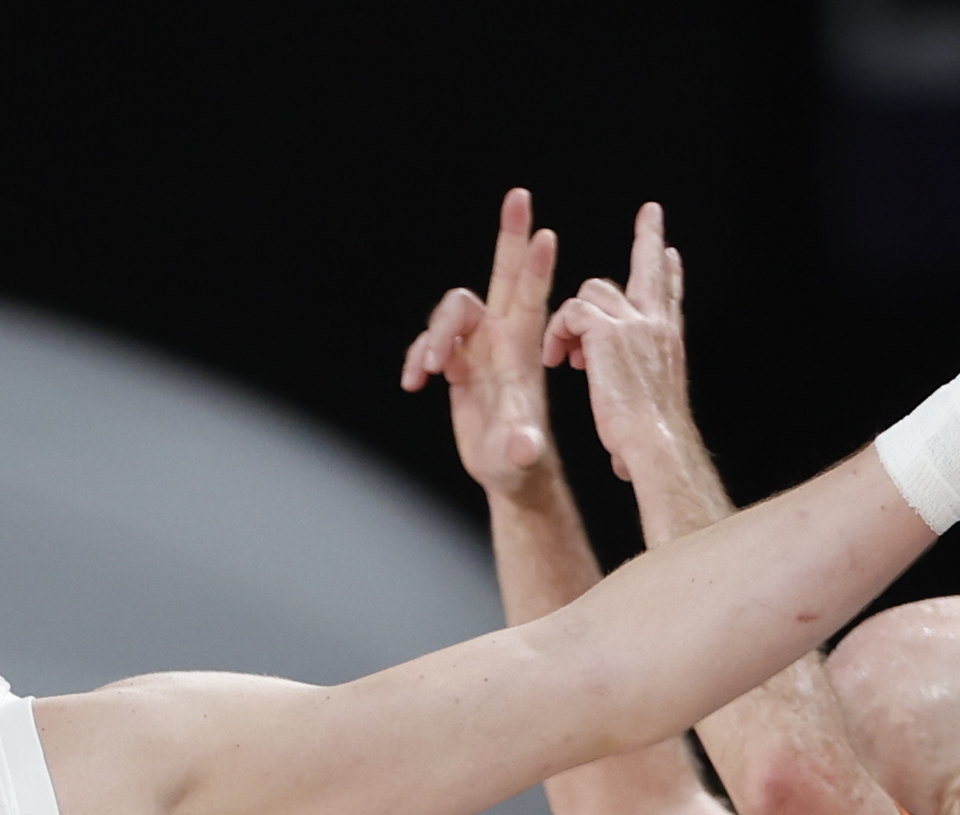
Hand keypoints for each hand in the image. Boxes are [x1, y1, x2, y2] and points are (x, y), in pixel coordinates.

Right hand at [401, 187, 560, 499]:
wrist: (509, 472)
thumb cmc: (520, 464)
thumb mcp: (519, 458)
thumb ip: (519, 447)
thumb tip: (524, 445)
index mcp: (522, 351)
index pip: (530, 299)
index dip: (535, 267)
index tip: (545, 235)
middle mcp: (501, 340)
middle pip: (502, 276)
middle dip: (509, 237)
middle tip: (519, 195)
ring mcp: (477, 349)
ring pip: (450, 312)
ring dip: (433, 334)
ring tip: (428, 370)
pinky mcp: (456, 365)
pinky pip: (427, 343)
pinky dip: (416, 356)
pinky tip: (414, 382)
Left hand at [543, 203, 695, 486]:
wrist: (655, 446)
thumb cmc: (650, 445)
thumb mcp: (650, 411)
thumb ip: (639, 403)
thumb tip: (629, 448)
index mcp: (667, 340)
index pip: (669, 296)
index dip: (669, 274)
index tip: (669, 253)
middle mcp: (657, 324)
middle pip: (652, 268)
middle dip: (649, 237)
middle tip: (651, 213)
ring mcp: (635, 323)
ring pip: (595, 290)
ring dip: (575, 320)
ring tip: (569, 358)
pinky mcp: (608, 330)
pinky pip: (573, 310)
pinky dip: (560, 332)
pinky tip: (560, 360)